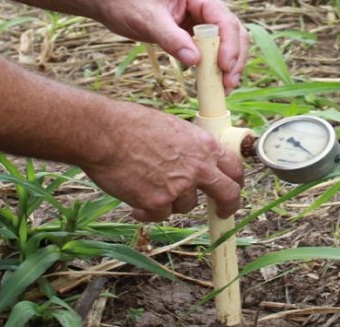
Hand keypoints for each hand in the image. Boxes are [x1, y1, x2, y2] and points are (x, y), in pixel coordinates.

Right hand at [82, 102, 243, 221]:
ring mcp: (179, 186)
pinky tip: (133, 200)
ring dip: (170, 201)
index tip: (231, 190)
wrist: (104, 133)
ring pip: (185, 206)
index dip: (235, 181)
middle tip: (221, 213)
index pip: (234, 167)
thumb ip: (189, 148)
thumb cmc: (130, 125)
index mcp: (203, 144)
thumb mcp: (172, 128)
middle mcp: (198, 166)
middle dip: (227, 207)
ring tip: (147, 186)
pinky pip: (159, 215)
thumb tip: (194, 161)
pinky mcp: (158, 202)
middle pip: (227, 194)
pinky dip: (147, 211)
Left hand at [93, 0, 248, 91]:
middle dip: (235, 59)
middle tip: (227, 84)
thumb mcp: (148, 20)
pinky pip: (215, 52)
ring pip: (230, 44)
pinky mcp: (197, 35)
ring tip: (224, 88)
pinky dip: (217, 67)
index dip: (229, 45)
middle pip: (235, 33)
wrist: (115, 3)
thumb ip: (172, 39)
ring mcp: (204, 21)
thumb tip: (195, 61)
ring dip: (230, 65)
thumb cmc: (129, 4)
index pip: (225, 20)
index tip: (224, 67)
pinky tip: (213, 83)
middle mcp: (207, 7)